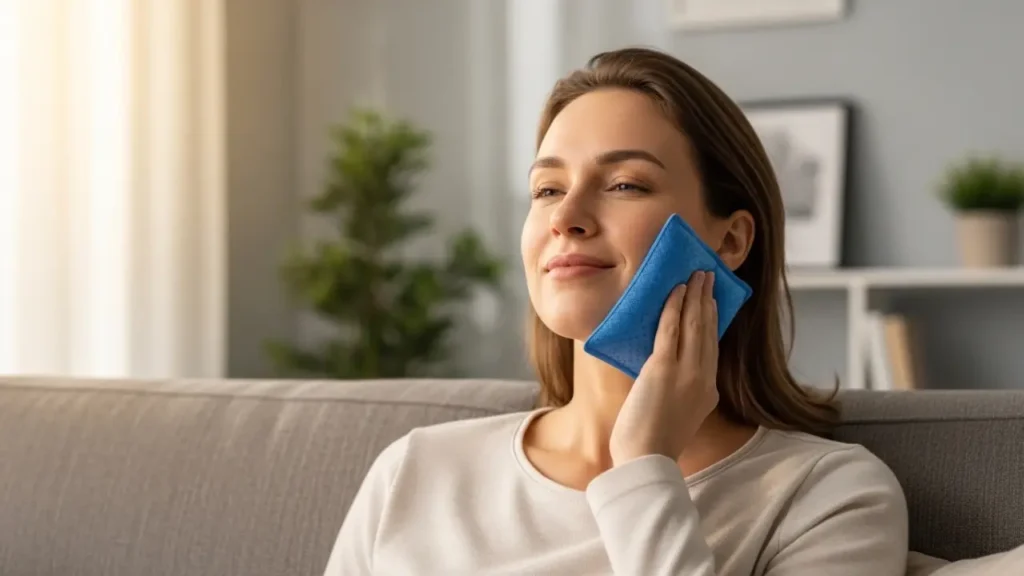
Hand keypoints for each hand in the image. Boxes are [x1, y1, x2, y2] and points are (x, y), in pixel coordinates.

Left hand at [609, 271, 719, 465]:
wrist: (645, 459)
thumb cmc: (650, 443)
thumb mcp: (676, 414)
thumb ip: (677, 392)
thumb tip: (662, 370)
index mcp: (708, 392)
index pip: (712, 348)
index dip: (713, 321)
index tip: (712, 302)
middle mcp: (704, 379)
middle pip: (708, 330)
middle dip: (708, 300)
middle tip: (707, 278)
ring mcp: (686, 372)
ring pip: (694, 324)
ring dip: (695, 295)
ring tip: (696, 275)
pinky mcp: (663, 368)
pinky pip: (671, 329)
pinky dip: (675, 307)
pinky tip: (677, 291)